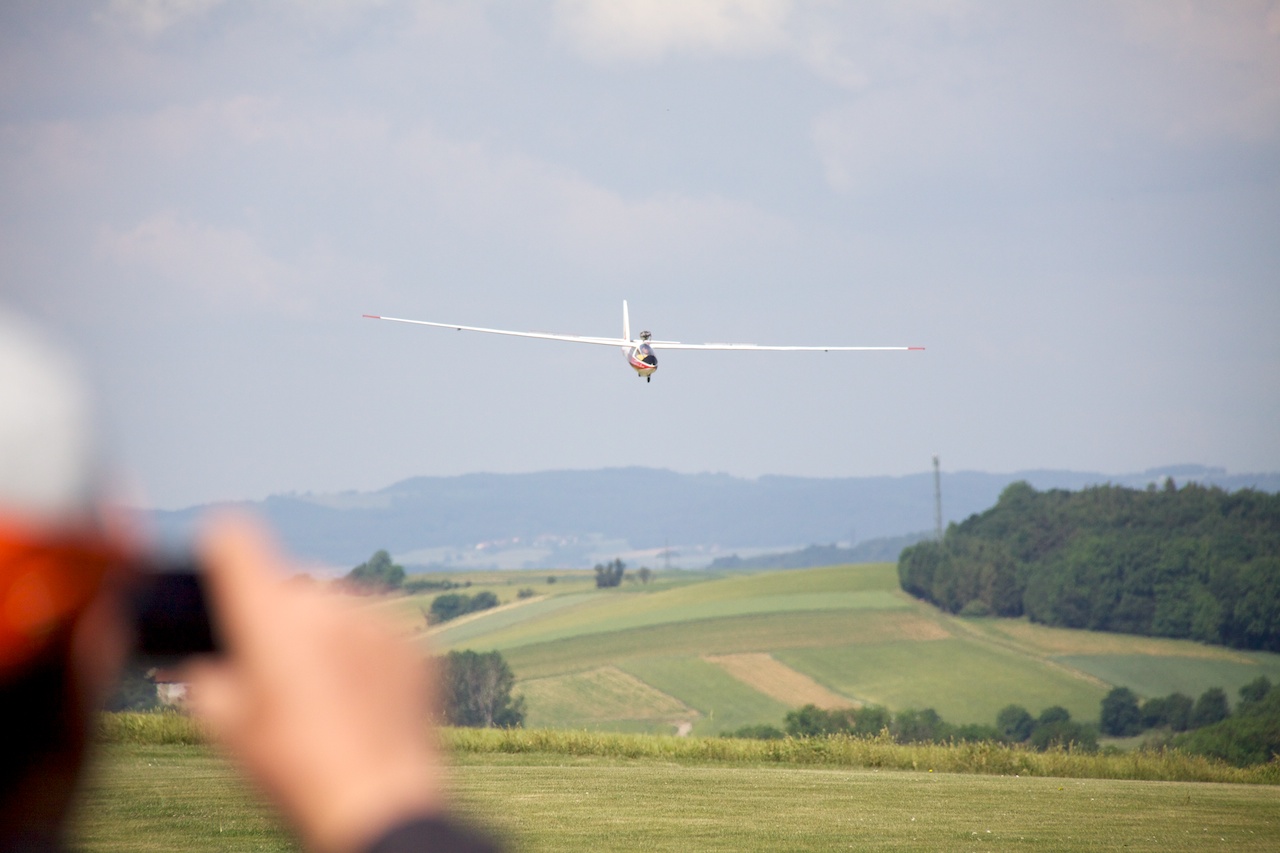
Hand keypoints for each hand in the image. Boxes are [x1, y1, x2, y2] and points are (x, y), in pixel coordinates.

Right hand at [181, 515, 446, 852]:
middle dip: (280, 615)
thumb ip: (205, 674)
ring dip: (326, 629)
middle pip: (290, 583)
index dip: (222, 552)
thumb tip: (210, 658)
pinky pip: (377, 624)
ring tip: (326, 691)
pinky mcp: (412, 634)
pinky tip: (362, 693)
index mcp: (269, 615)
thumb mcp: (224, 727)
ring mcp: (375, 614)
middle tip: (280, 671)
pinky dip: (365, 646)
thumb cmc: (295, 768)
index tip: (223, 571)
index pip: (235, 539)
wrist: (379, 799)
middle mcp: (325, 601)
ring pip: (337, 603)